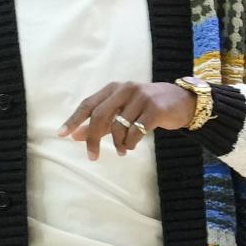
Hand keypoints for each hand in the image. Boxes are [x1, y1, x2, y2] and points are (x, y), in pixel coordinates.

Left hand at [58, 81, 194, 159]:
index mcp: (114, 88)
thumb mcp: (122, 111)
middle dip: (93, 138)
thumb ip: (100, 123)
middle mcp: (125, 89)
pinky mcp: (155, 109)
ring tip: (121, 150)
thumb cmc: (147, 107)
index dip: (74, 120)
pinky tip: (132, 146)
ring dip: (117, 143)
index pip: (88, 104)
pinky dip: (130, 143)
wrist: (183, 102)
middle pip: (100, 116)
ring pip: (118, 126)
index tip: (61, 135)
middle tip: (92, 156)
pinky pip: (135, 131)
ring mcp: (141, 97)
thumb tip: (75, 135)